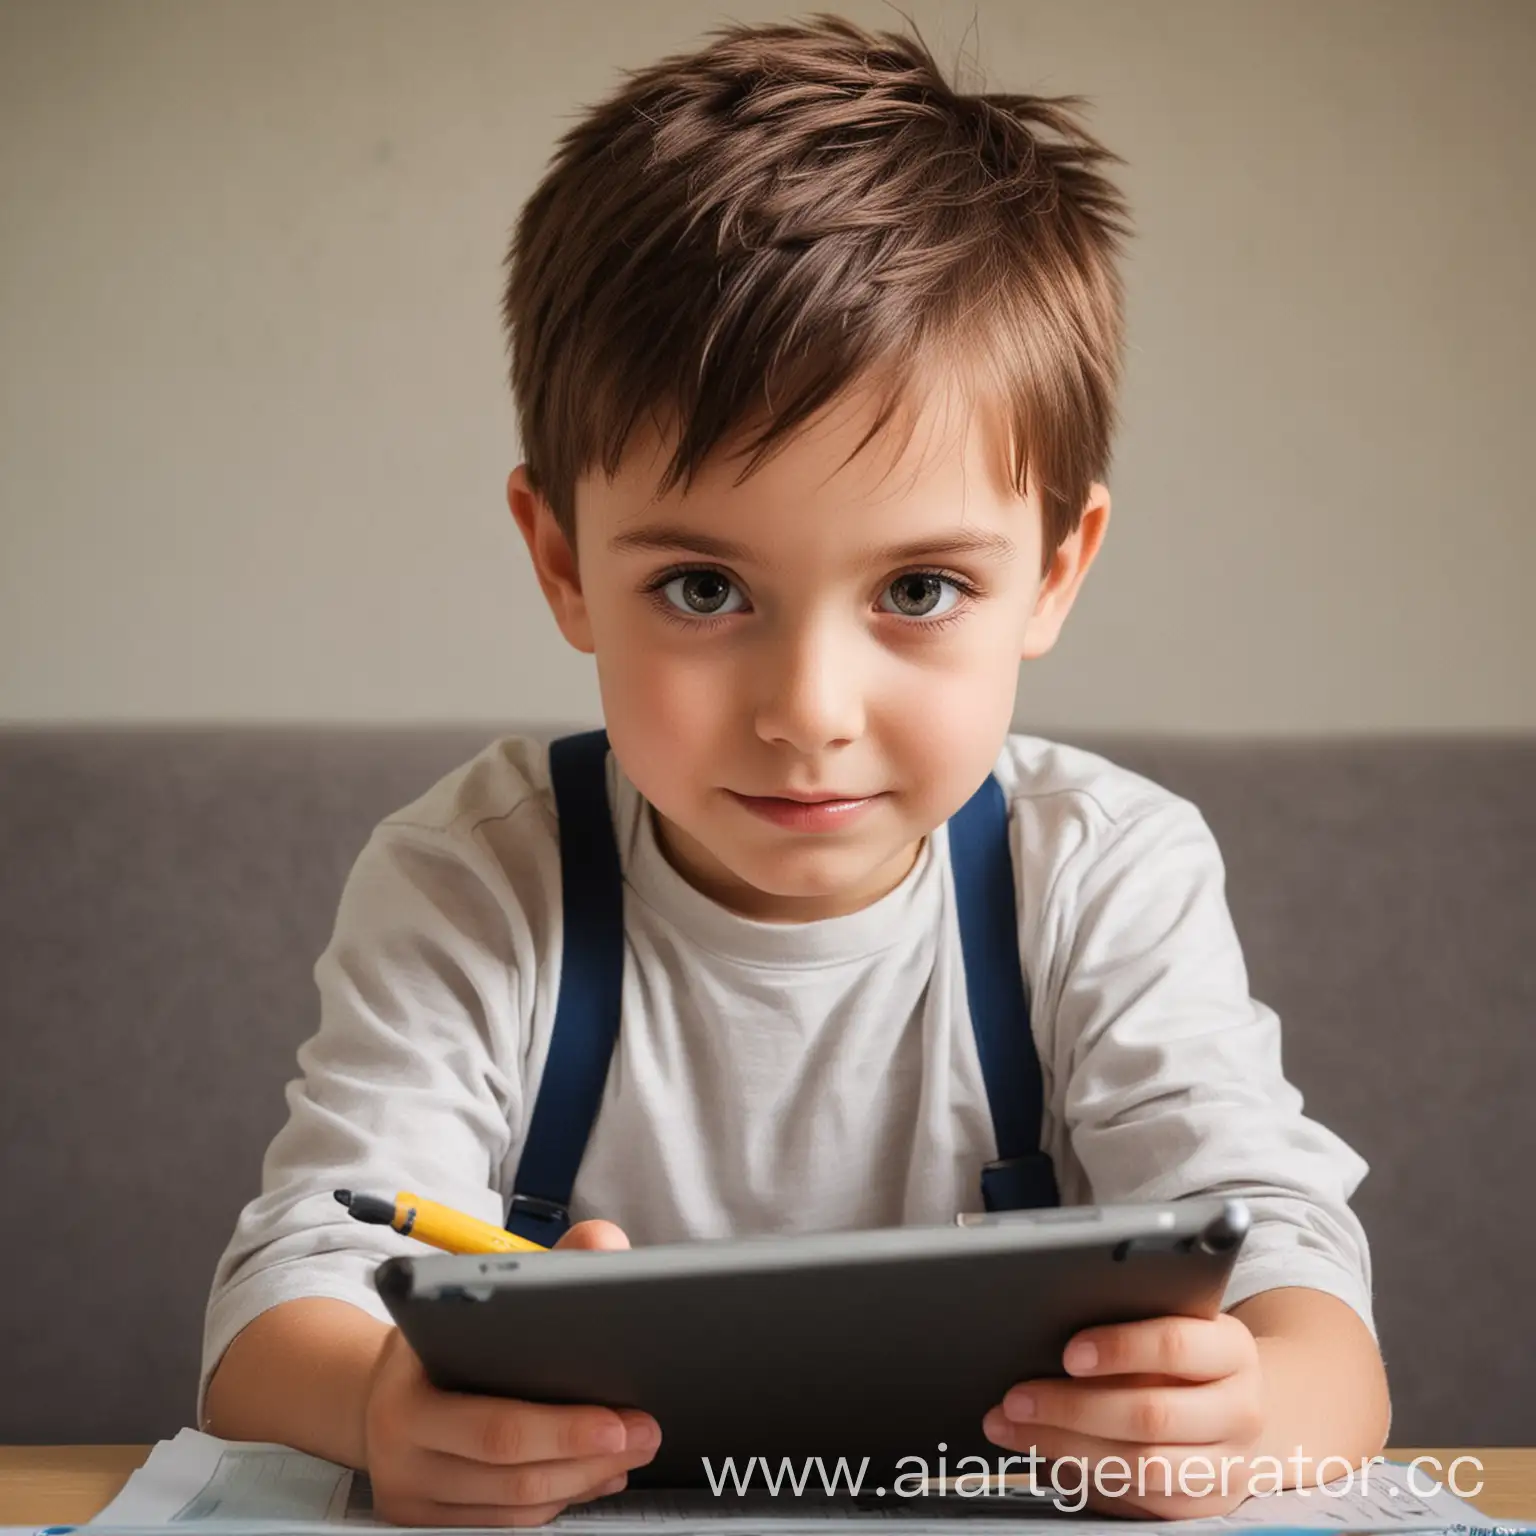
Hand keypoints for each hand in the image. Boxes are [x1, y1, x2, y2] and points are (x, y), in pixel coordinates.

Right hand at [364, 1220, 658, 1526]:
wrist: (374, 1389)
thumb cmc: (440, 1334)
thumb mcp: (475, 1287)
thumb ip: (548, 1262)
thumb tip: (604, 1242)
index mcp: (408, 1386)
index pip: (494, 1422)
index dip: (562, 1427)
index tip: (618, 1415)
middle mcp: (400, 1447)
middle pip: (509, 1469)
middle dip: (587, 1453)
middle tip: (644, 1432)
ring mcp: (409, 1492)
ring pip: (512, 1505)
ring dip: (581, 1481)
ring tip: (630, 1452)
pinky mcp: (422, 1520)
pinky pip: (503, 1522)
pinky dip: (557, 1500)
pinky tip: (595, 1475)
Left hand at [983, 1312, 1265, 1517]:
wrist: (1240, 1404)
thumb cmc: (1191, 1354)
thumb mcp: (1173, 1322)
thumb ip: (1128, 1326)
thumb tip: (1048, 1337)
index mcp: (1231, 1349)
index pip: (1176, 1345)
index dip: (1120, 1348)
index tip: (1069, 1353)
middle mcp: (1239, 1409)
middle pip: (1151, 1414)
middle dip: (1072, 1407)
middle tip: (1018, 1397)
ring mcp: (1229, 1463)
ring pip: (1142, 1465)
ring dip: (1065, 1447)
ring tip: (1015, 1426)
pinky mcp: (1207, 1503)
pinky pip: (1140, 1498)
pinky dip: (1086, 1478)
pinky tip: (1046, 1457)